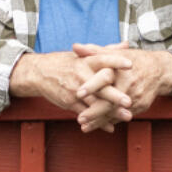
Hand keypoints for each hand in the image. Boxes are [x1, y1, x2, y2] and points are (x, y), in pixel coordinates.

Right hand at [9, 49, 133, 131]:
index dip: (116, 61)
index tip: (130, 64)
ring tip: (127, 116)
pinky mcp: (69, 102)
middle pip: (100, 86)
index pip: (103, 59)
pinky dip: (98, 122)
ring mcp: (75, 90)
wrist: (40, 73)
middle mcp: (81, 75)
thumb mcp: (83, 54)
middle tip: (129, 101)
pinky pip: (85, 113)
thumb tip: (127, 45)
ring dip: (111, 112)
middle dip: (115, 95)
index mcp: (86, 61)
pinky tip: (111, 127)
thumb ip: (106, 51)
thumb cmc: (66, 62)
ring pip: (94, 103)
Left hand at [72, 42, 171, 131]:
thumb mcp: (117, 53)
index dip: (91, 86)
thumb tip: (75, 47)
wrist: (161, 71)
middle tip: (80, 119)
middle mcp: (129, 84)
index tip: (78, 93)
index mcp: (121, 70)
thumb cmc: (136, 60)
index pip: (104, 78)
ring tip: (85, 127)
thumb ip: (95, 51)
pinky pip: (123, 116)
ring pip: (115, 112)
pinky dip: (110, 122)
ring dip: (100, 121)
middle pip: (110, 101)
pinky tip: (98, 126)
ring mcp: (136, 97)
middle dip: (94, 112)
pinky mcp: (140, 106)